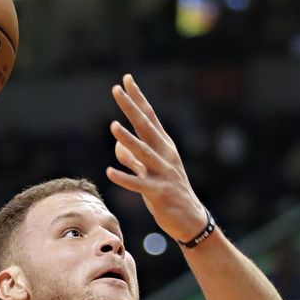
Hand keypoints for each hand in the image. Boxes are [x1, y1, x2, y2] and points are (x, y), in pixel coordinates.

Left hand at [107, 75, 208, 242]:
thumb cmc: (169, 194)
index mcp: (164, 147)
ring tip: (113, 126)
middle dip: (131, 108)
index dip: (137, 98)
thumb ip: (133, 159)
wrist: (190, 220)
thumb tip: (118, 145)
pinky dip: (125, 178)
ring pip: (144, 153)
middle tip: (116, 90)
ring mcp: (163, 174)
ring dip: (128, 139)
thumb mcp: (150, 173)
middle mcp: (165, 155)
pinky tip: (109, 172)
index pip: (149, 117)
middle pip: (146, 127)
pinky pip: (139, 185)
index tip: (126, 79)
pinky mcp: (159, 193)